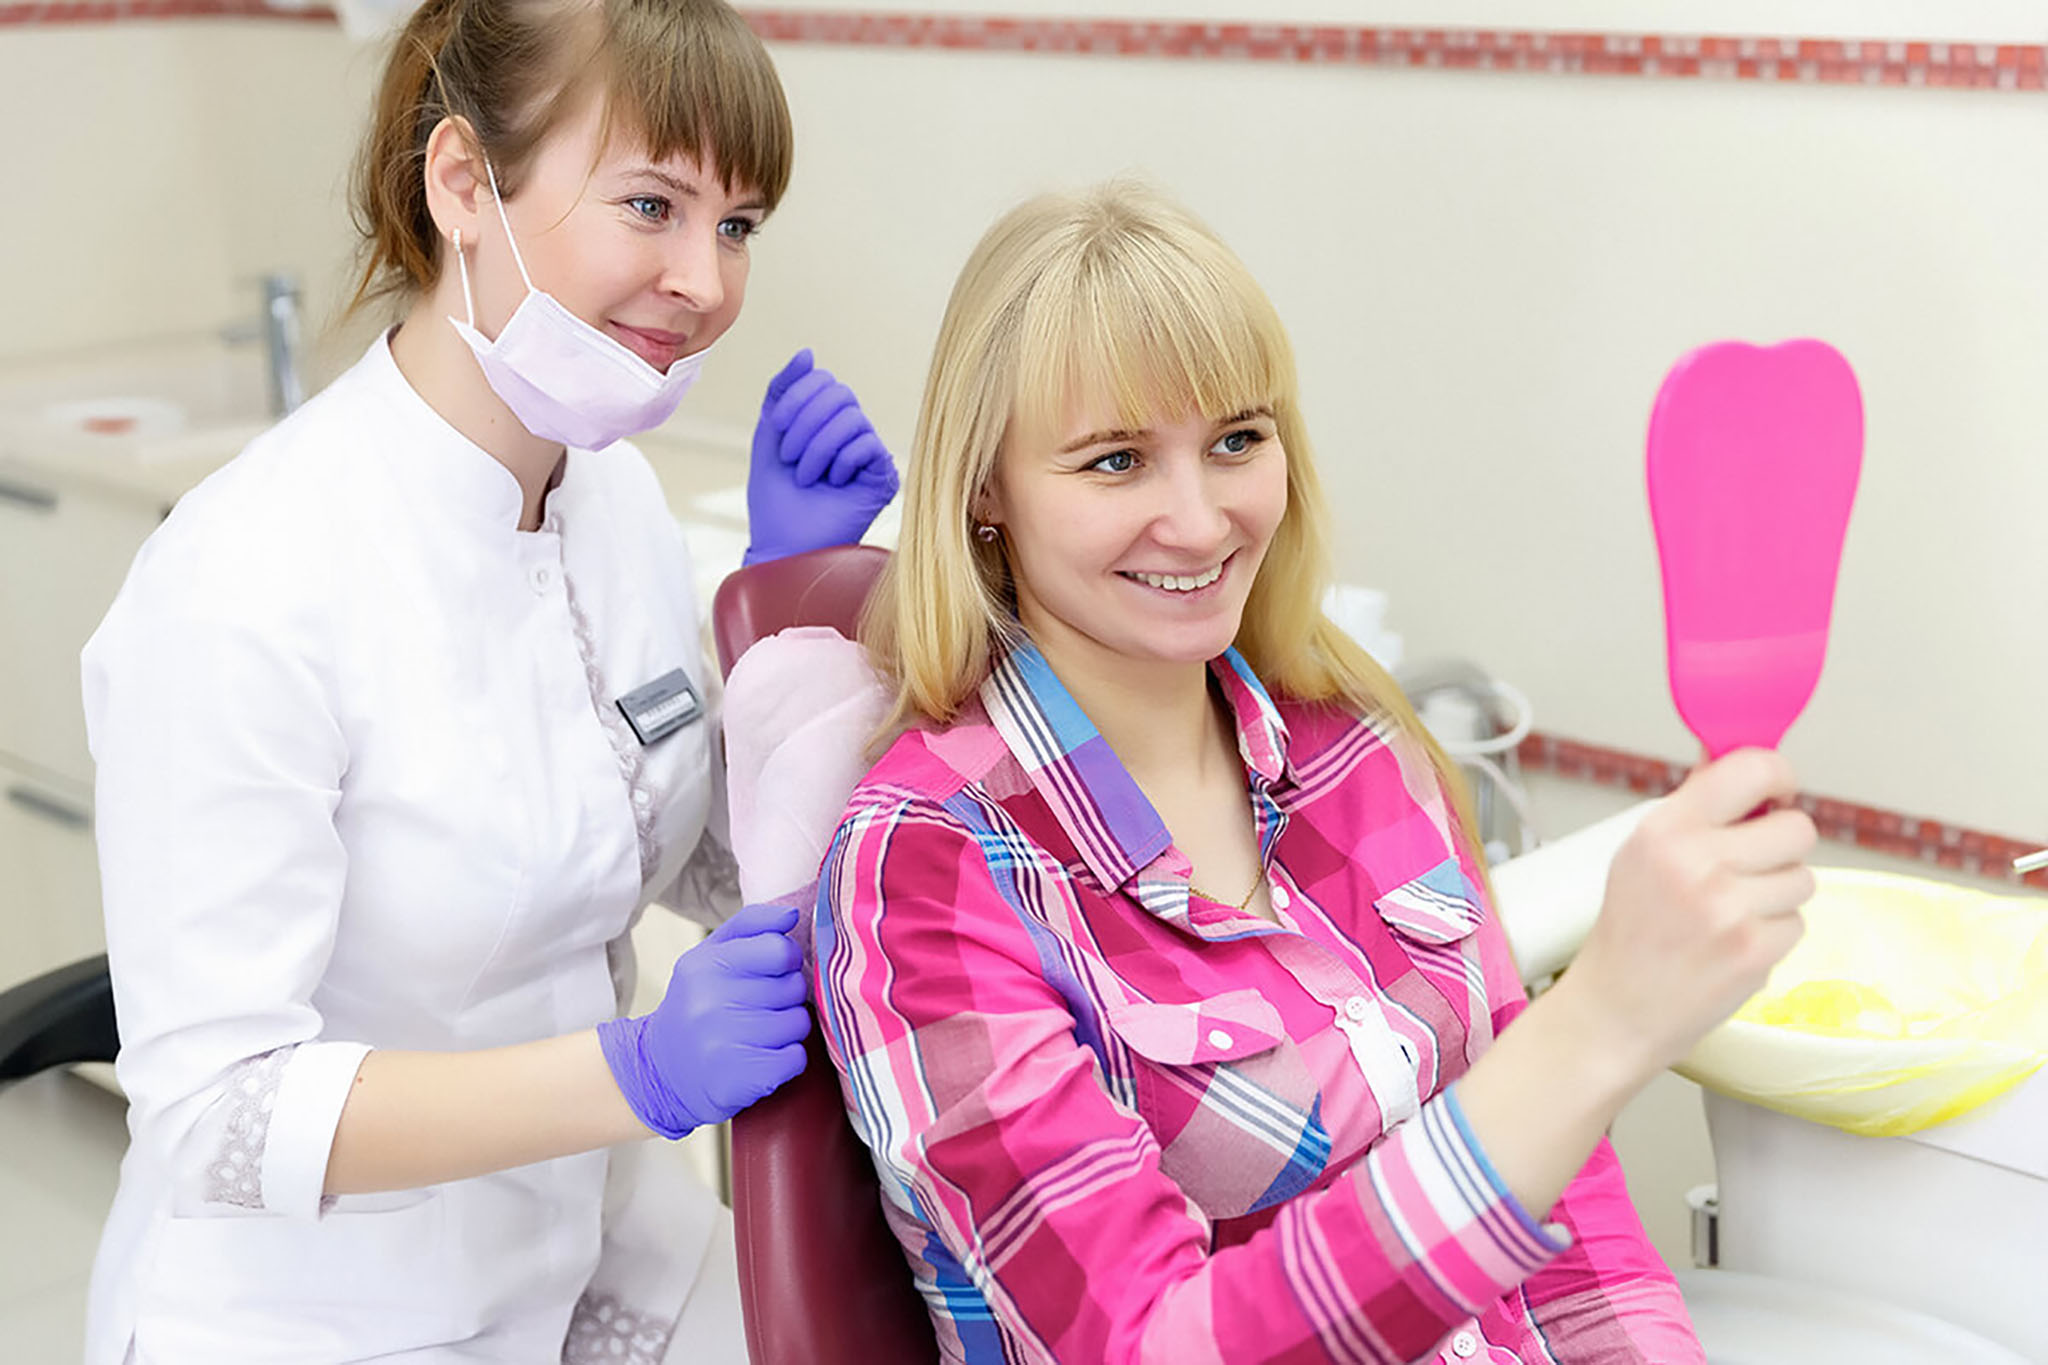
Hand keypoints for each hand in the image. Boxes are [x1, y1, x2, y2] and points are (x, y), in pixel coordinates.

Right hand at [596, 902, 809, 1137]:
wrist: (660, 1073)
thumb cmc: (696, 1006)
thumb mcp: (708, 956)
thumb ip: (750, 926)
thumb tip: (791, 914)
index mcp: (706, 965)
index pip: (780, 949)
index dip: (787, 959)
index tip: (773, 971)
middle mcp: (711, 1002)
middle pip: (794, 987)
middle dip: (786, 997)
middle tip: (758, 1008)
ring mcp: (724, 1042)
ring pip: (799, 1022)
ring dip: (788, 1030)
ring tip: (757, 1034)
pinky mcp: (740, 1079)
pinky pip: (796, 1058)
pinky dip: (787, 1060)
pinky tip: (761, 1058)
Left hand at [743, 349, 898, 564]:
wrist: (782, 543)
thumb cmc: (775, 497)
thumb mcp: (769, 434)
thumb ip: (784, 390)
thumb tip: (808, 352)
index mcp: (824, 420)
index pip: (824, 380)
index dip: (798, 398)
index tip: (777, 430)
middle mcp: (850, 433)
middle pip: (840, 393)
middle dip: (806, 422)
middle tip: (790, 457)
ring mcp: (868, 454)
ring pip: (853, 417)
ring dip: (818, 447)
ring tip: (807, 476)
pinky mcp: (883, 476)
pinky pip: (868, 444)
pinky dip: (841, 461)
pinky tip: (832, 483)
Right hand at [1562, 748, 1816, 1082]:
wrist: (1615, 1012)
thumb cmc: (1629, 933)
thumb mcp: (1642, 853)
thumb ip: (1694, 806)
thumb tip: (1725, 755)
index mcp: (1664, 828)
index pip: (1753, 769)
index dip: (1778, 778)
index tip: (1777, 794)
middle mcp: (1695, 862)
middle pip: (1797, 827)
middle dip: (1783, 847)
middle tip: (1749, 867)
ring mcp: (1728, 909)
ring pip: (1804, 877)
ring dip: (1778, 895)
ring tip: (1732, 913)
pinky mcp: (1754, 951)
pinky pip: (1798, 923)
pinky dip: (1773, 935)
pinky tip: (1733, 945)